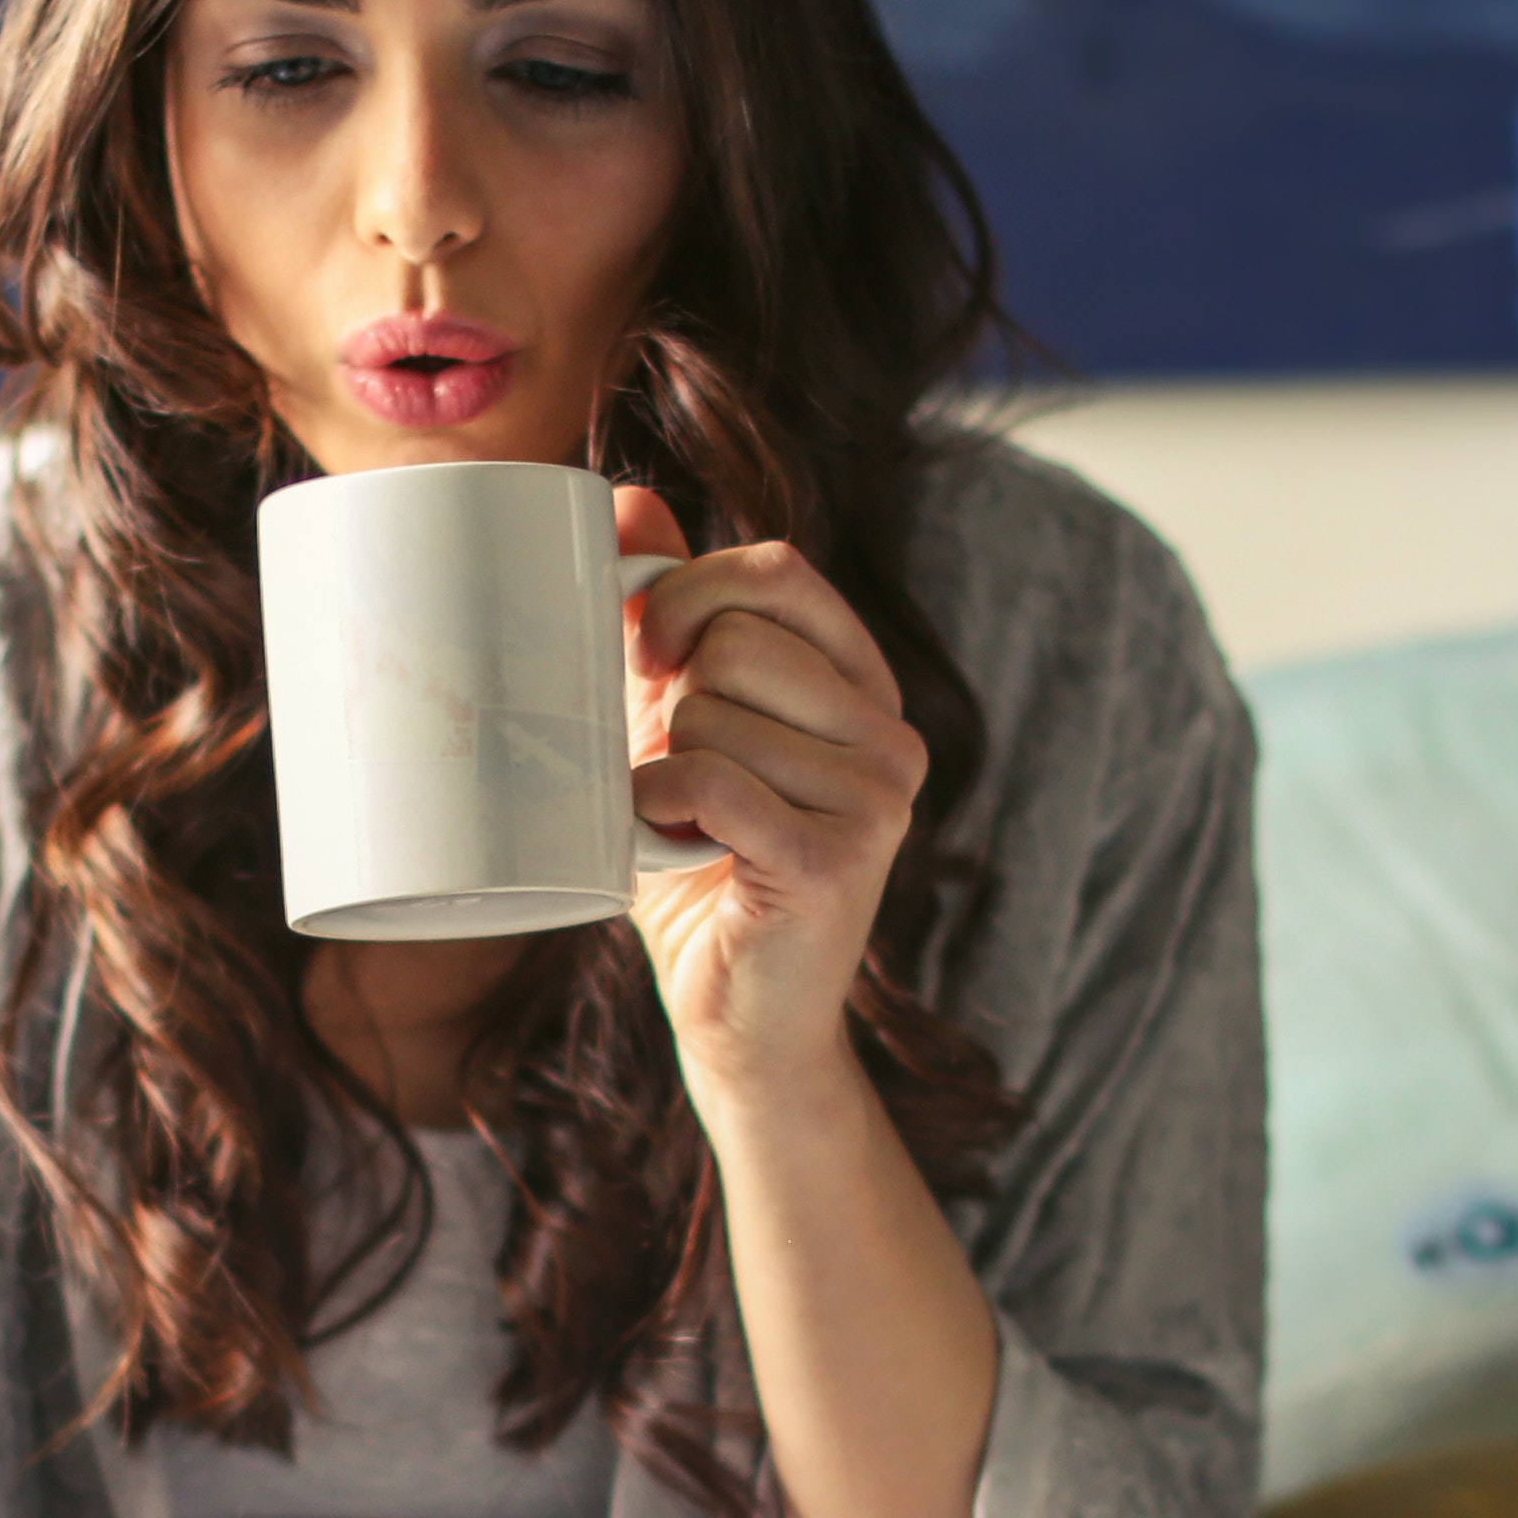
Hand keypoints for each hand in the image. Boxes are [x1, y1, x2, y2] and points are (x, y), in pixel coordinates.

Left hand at [612, 482, 926, 1105]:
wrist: (739, 1017)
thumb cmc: (703, 868)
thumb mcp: (677, 726)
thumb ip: (669, 620)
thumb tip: (626, 501)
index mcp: (862, 686)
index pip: (779, 570)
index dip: (691, 589)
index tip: (647, 649)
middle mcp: (890, 734)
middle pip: (739, 638)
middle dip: (671, 701)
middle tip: (674, 770)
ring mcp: (879, 798)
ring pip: (715, 712)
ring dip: (663, 769)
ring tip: (686, 826)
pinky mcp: (841, 858)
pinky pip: (714, 781)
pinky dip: (660, 807)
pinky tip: (670, 844)